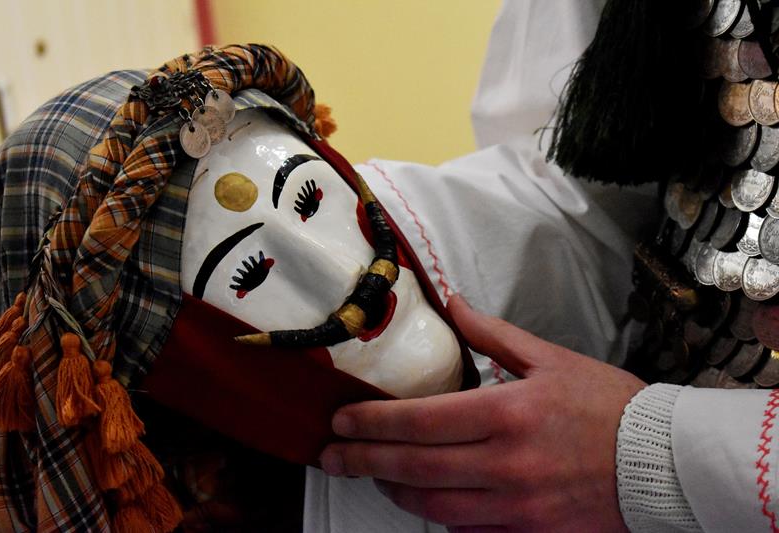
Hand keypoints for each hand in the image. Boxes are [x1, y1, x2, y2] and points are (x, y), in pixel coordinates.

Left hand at [319, 294, 645, 531]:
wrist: (662, 460)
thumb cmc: (607, 404)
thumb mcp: (549, 357)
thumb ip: (490, 334)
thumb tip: (453, 303)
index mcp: (505, 414)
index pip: (418, 422)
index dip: (371, 424)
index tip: (341, 421)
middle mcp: (504, 464)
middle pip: (413, 468)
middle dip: (362, 461)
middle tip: (331, 456)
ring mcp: (514, 504)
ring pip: (432, 506)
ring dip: (392, 489)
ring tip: (368, 474)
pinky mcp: (526, 529)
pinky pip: (466, 529)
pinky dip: (436, 513)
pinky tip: (420, 497)